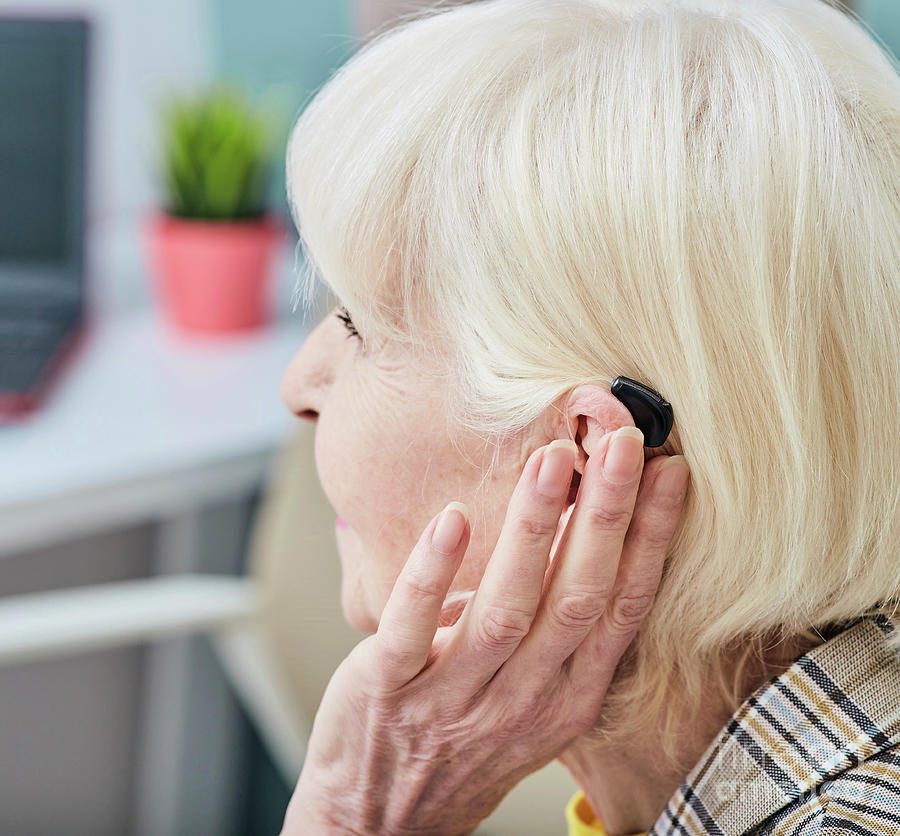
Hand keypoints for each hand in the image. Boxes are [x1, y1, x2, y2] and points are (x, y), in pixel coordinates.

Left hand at [281, 428, 689, 835]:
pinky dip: (435, 574)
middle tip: (619, 443)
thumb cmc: (462, 743)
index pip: (621, 605)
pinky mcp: (390, 688)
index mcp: (566, 694)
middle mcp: (524, 697)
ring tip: (551, 461)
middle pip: (578, 597)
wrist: (383, 820)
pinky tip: (453, 519)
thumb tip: (560, 530)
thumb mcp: (528, 698)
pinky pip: (414, 627)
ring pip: (509, 608)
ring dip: (533, 530)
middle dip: (605, 515)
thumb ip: (549, 628)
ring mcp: (457, 695)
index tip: (668, 471)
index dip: (649, 537)